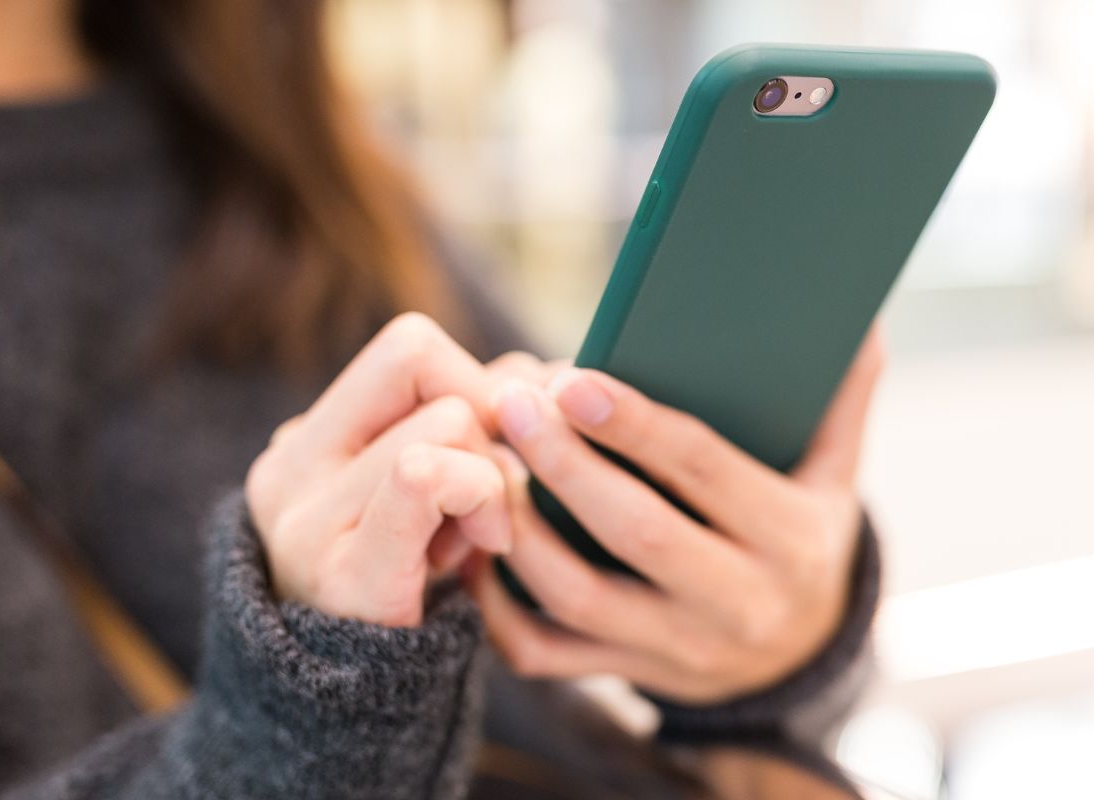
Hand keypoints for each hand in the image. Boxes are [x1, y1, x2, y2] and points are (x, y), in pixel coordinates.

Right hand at [245, 313, 513, 627]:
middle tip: (497, 490)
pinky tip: (487, 547)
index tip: (500, 439)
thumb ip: (463, 425)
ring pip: (444, 424)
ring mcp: (306, 522)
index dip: (475, 376)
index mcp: (305, 440)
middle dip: (488, 416)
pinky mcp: (345, 573)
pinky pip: (423, 476)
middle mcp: (289, 469)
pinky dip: (477, 496)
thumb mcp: (422, 491)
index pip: (409, 346)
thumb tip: (543, 375)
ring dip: (494, 477)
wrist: (358, 710)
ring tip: (481, 537)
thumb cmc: (414, 586)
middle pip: (423, 361)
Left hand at [469, 331, 884, 702]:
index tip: (572, 379)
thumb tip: (854, 313)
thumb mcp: (833, 473)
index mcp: (792, 538)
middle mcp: (740, 602)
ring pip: (579, 597)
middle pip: (635, 532)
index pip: (704, 471)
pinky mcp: (630, 676)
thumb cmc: (800, 535)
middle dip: (563, 465)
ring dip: (519, 528)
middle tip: (508, 403)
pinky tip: (471, 541)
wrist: (802, 657)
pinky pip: (547, 654)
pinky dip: (497, 605)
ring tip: (481, 461)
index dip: (635, 426)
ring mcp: (680, 650)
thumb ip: (839, 398)